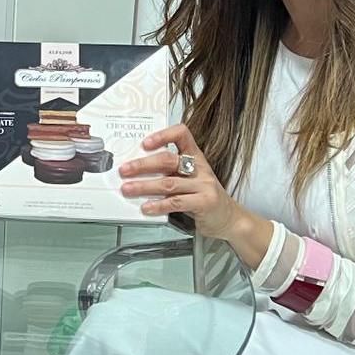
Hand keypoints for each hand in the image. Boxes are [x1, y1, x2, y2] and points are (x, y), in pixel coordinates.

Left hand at [119, 123, 243, 240]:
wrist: (230, 219)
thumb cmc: (203, 196)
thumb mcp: (189, 178)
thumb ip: (169, 172)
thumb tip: (136, 169)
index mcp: (195, 156)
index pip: (181, 134)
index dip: (163, 135)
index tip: (144, 143)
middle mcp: (200, 168)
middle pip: (168, 160)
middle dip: (142, 165)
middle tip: (124, 170)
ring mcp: (204, 185)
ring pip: (168, 183)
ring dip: (144, 186)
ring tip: (128, 189)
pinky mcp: (205, 203)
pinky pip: (176, 202)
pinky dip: (158, 205)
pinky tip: (146, 207)